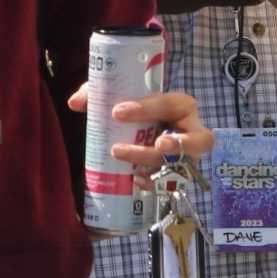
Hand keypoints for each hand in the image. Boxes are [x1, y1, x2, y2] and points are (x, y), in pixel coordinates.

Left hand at [67, 81, 213, 172]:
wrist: (143, 130)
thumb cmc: (137, 111)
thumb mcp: (120, 97)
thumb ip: (97, 95)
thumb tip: (75, 103)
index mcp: (180, 106)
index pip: (170, 103)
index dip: (146, 108)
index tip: (117, 112)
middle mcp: (190, 131)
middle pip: (201, 140)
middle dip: (182, 144)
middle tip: (157, 144)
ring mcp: (186, 157)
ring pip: (185, 164)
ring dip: (156, 163)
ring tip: (126, 160)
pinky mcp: (176, 174)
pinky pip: (171, 182)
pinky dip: (153, 182)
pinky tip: (136, 180)